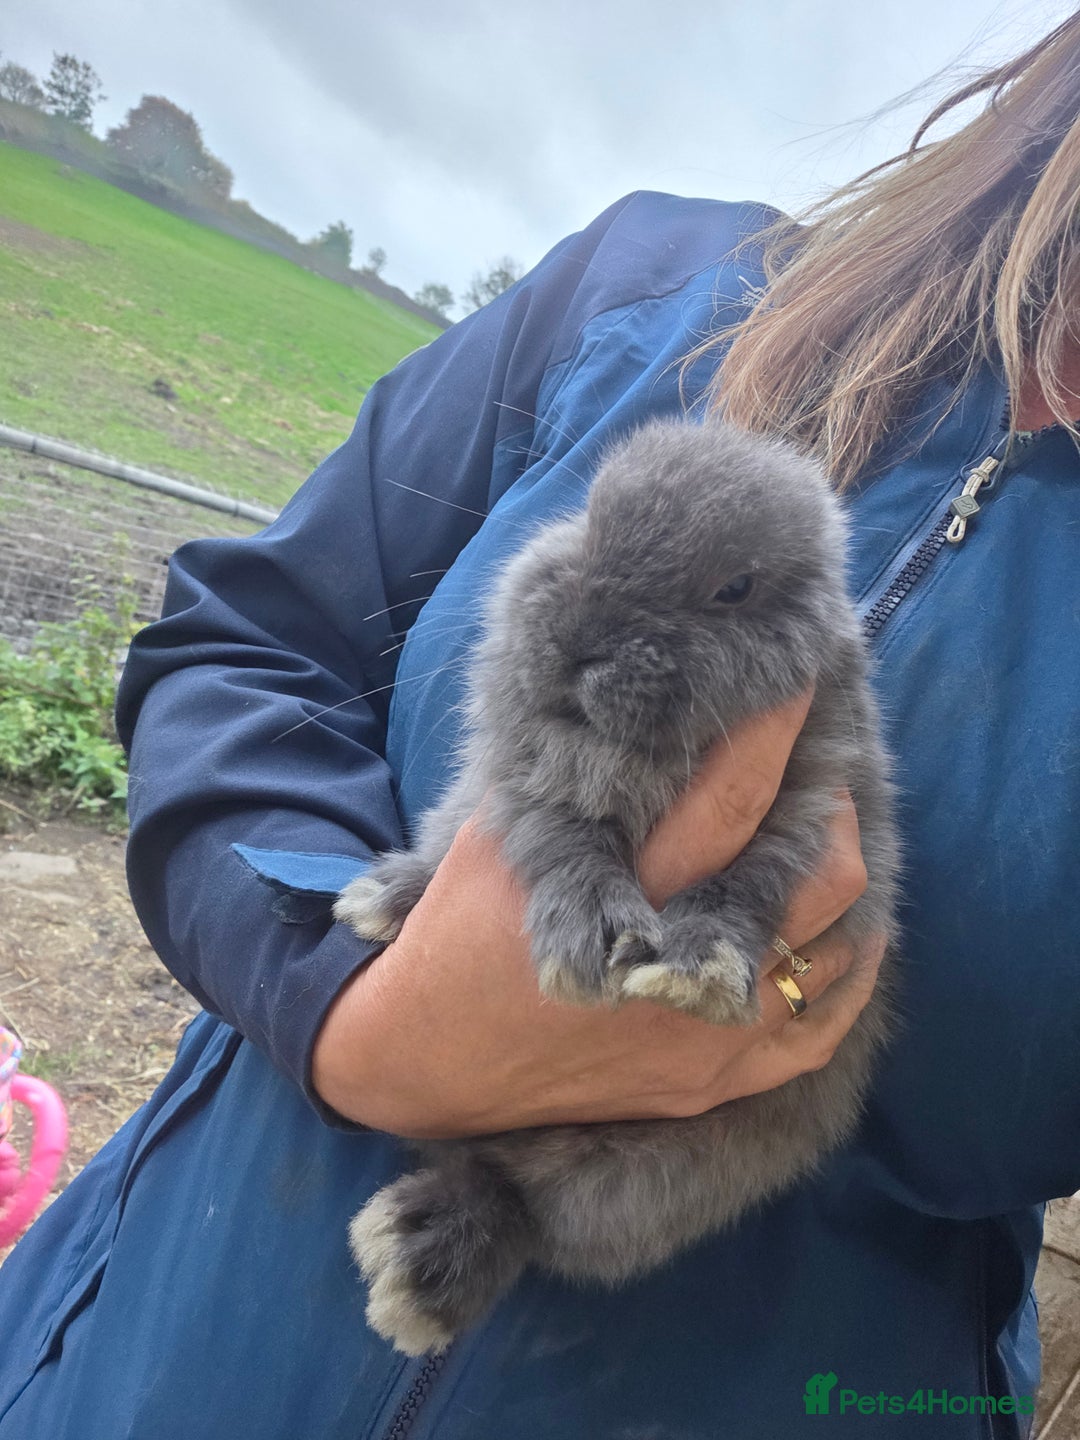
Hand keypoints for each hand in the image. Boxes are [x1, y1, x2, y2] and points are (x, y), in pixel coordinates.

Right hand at [312, 691, 883, 1134]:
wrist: (431, 1061)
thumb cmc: (458, 936)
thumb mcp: (494, 842)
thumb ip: (567, 786)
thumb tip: (629, 716)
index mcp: (622, 892)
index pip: (731, 799)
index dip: (776, 734)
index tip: (799, 680)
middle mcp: (677, 967)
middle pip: (812, 878)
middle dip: (830, 805)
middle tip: (820, 768)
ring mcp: (704, 1035)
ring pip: (833, 952)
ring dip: (838, 884)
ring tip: (822, 841)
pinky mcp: (711, 1083)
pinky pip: (819, 1031)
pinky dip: (844, 976)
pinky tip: (840, 934)